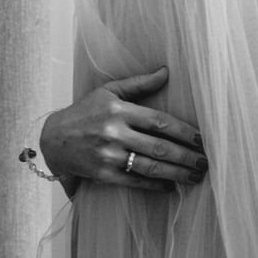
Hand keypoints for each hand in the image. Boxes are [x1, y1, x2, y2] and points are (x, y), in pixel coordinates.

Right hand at [40, 67, 206, 192]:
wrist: (53, 139)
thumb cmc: (85, 111)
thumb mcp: (109, 91)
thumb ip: (139, 84)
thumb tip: (166, 71)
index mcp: (120, 111)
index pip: (160, 121)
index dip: (184, 131)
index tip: (202, 139)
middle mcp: (115, 133)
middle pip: (159, 146)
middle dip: (186, 156)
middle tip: (205, 162)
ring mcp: (108, 155)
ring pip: (149, 167)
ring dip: (176, 173)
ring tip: (195, 176)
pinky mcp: (102, 174)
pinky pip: (133, 181)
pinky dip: (154, 185)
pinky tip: (171, 186)